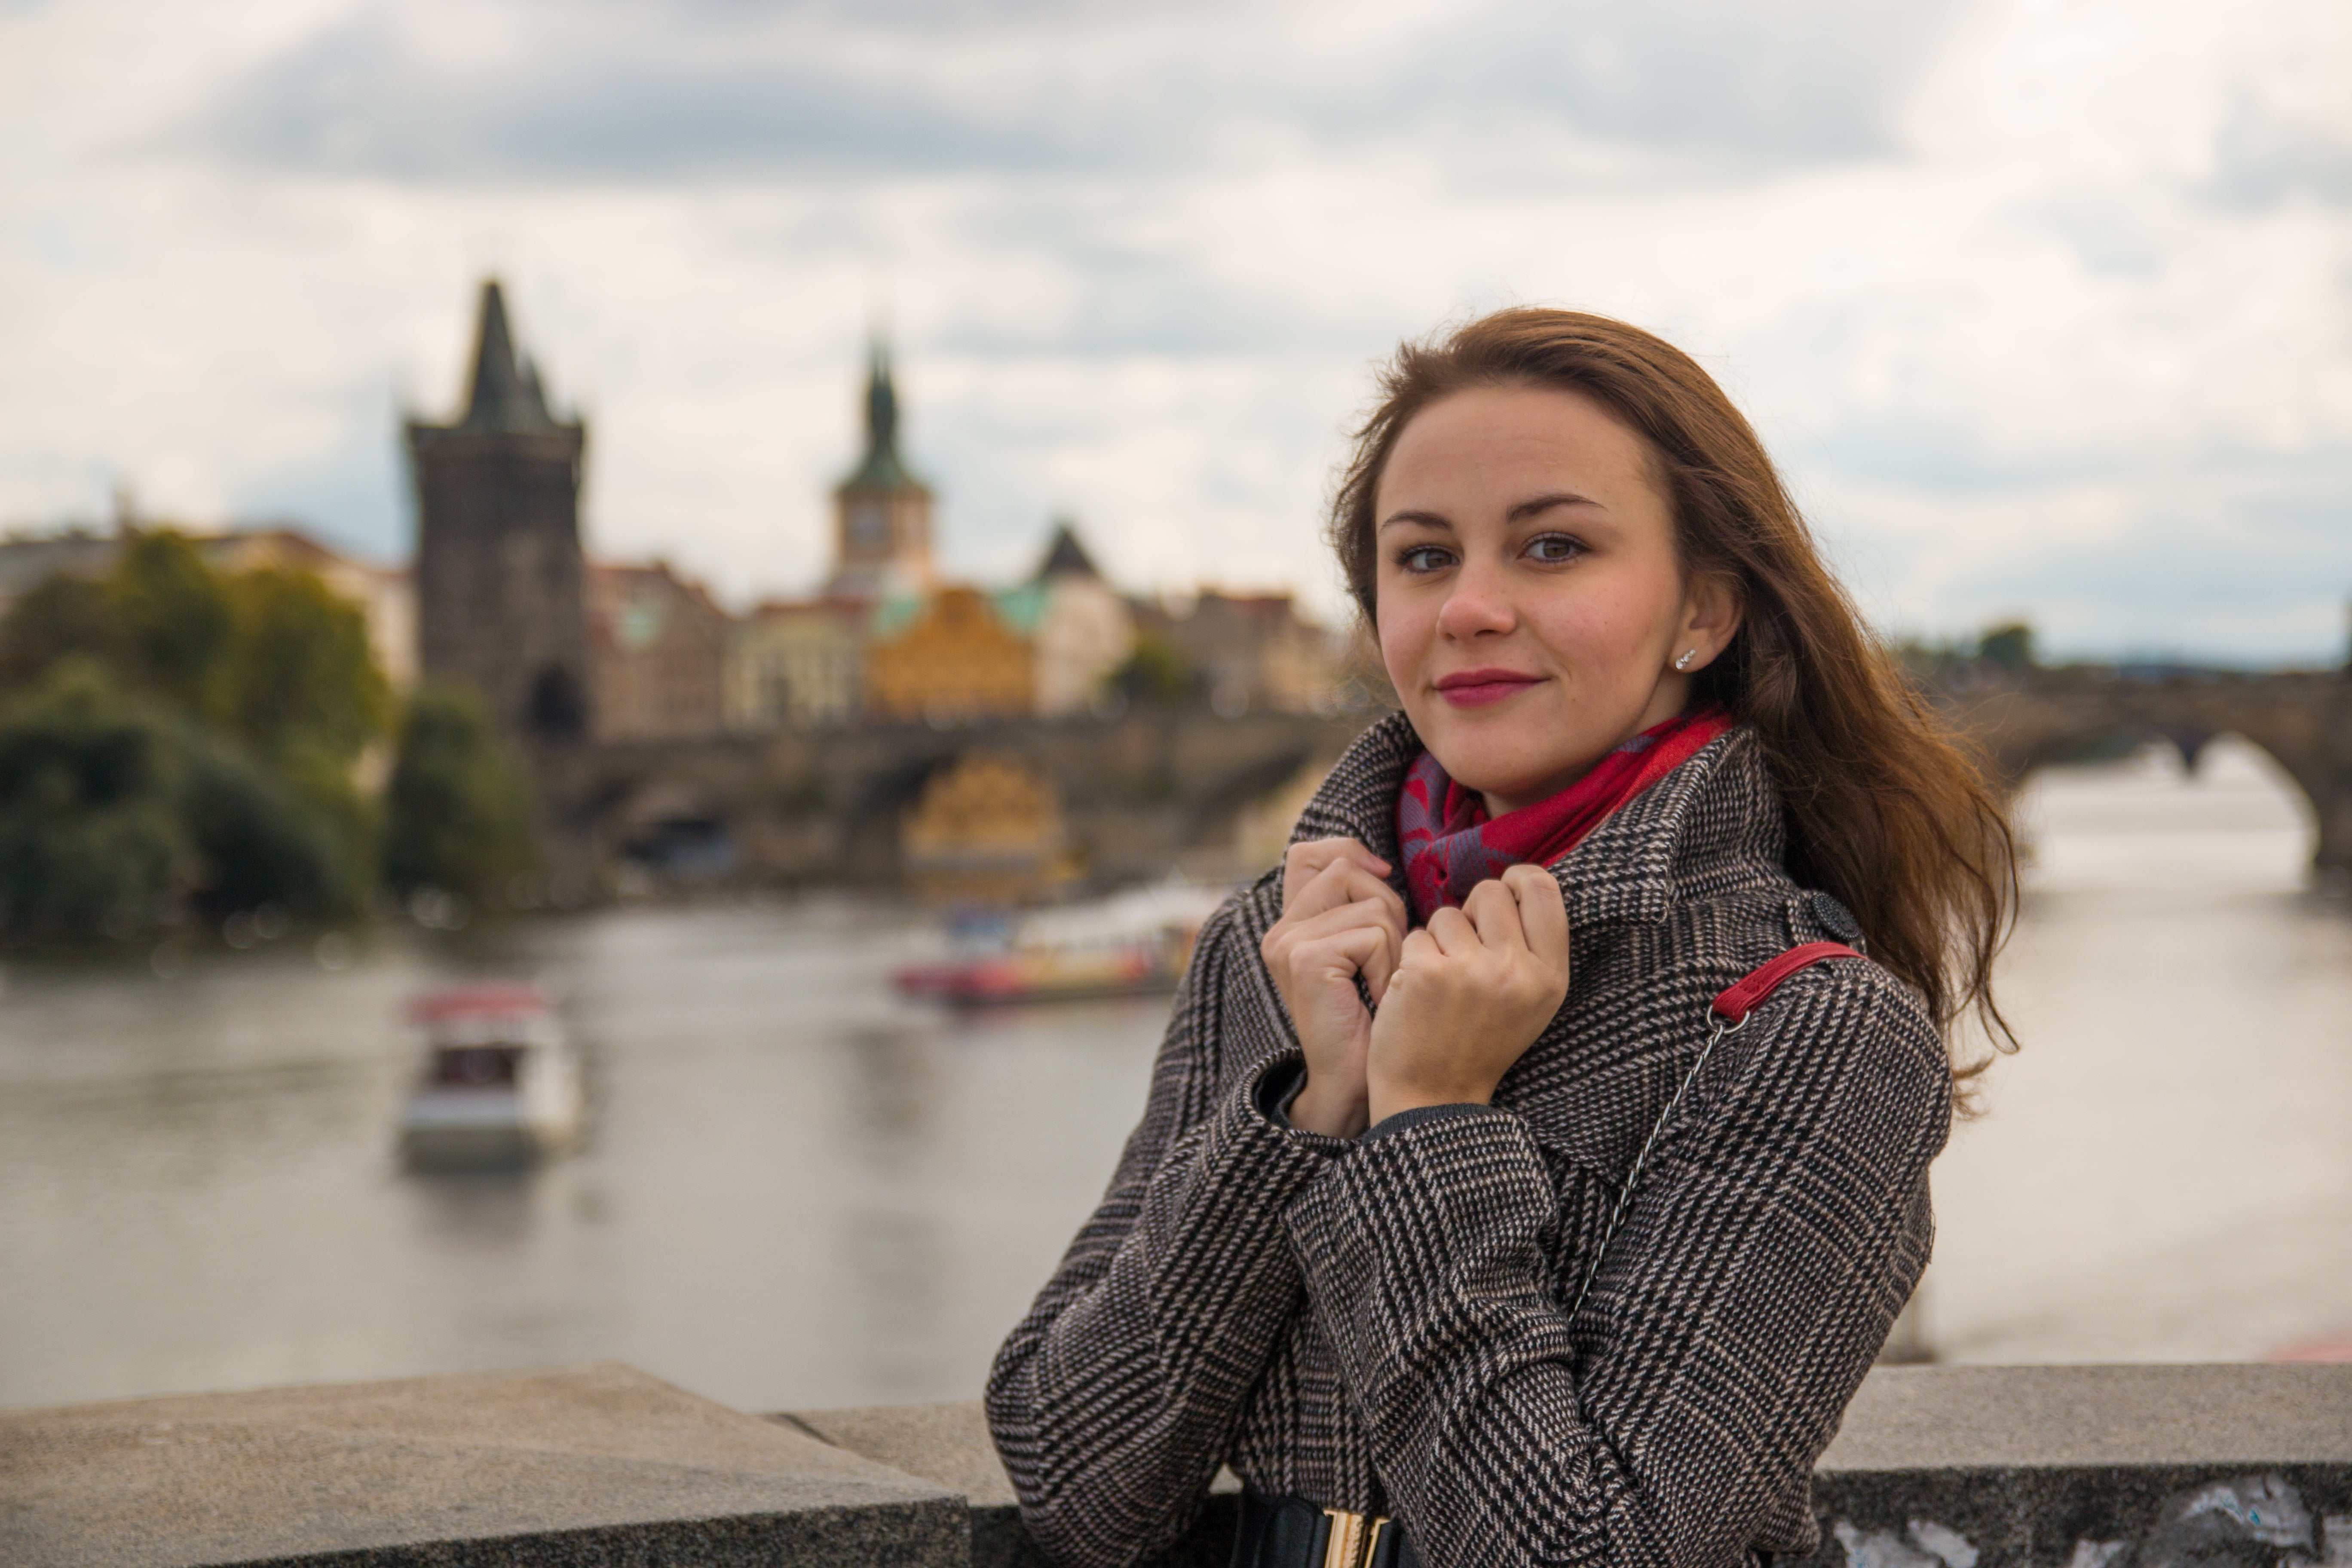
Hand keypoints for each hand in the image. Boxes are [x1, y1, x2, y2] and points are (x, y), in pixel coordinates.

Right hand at [1258, 838, 1406, 1137]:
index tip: (1381, 882)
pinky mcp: (1306, 960)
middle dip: (1387, 911)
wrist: (1354, 1084)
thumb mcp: (1365, 952)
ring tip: (1381, 985)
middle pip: (1348, 872)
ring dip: (1394, 946)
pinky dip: (1389, 966)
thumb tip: (1379, 865)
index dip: (1351, 855)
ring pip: (1372, 905)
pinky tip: (1377, 999)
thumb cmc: (1372, 1020)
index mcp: (1289, 924)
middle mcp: (1280, 930)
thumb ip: (1359, 906)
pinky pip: (1373, 935)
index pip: (1311, 853)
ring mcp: (1289, 943)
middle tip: (1383, 963)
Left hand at [1367, 864, 1569, 1123]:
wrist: (1434, 1098)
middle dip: (1471, 913)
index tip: (1501, 895)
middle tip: (1464, 953)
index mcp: (1551, 976)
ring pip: (1447, 913)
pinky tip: (1418, 993)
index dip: (1517, 879)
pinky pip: (1415, 935)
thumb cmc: (1478, 1044)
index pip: (1542, 887)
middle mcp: (1518, 971)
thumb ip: (1531, 946)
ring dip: (1438, 940)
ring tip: (1442, 983)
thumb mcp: (1529, 1002)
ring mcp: (1473, 971)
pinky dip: (1411, 959)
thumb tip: (1515, 879)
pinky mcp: (1428, 973)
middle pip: (1490, 892)